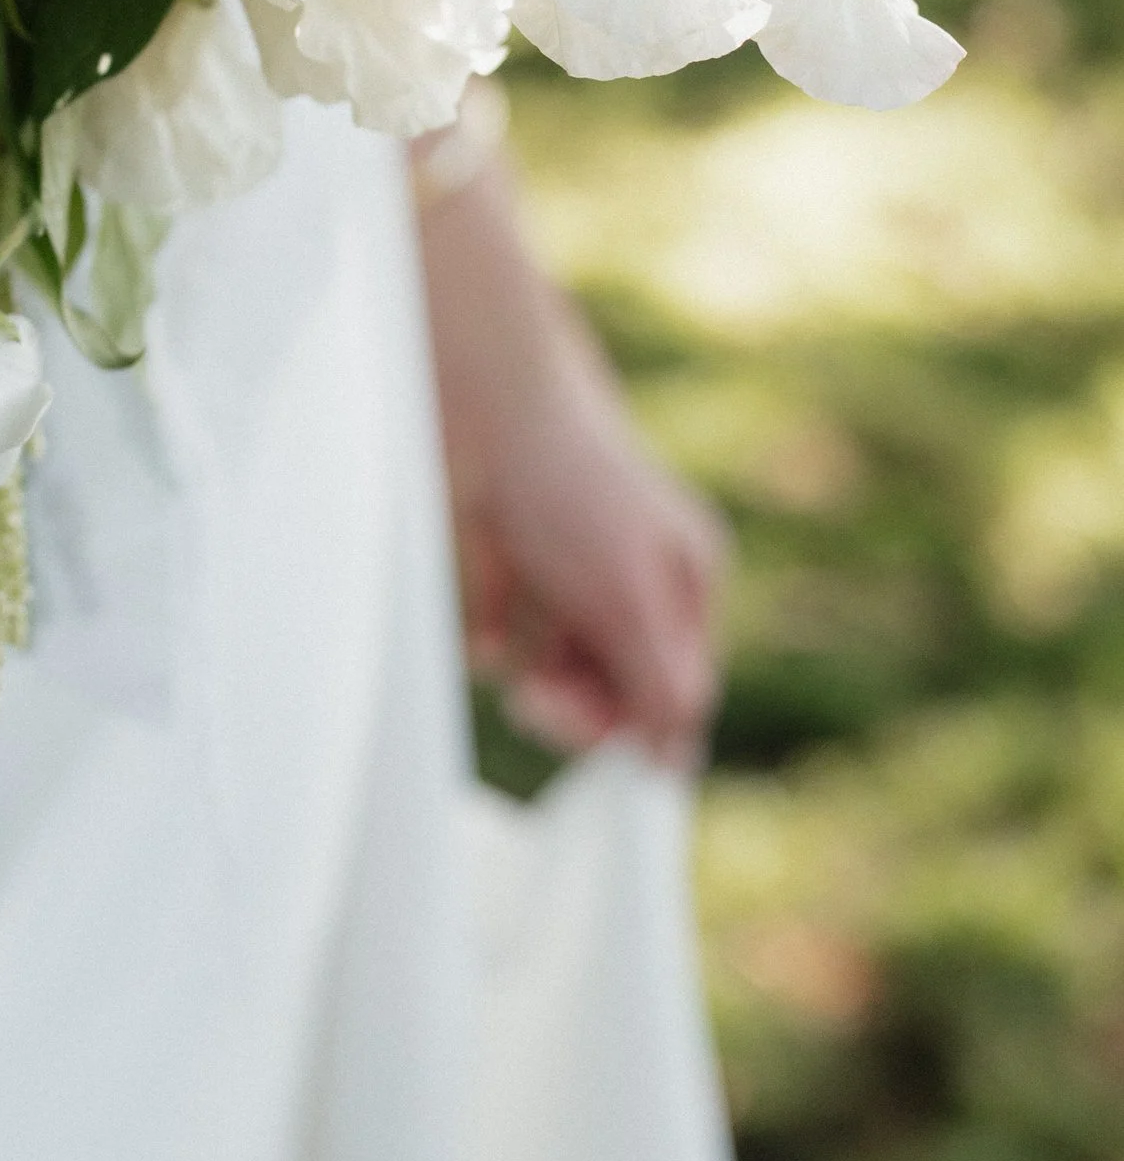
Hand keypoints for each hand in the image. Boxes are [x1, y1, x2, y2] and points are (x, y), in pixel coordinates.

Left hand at [416, 155, 724, 767]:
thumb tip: (677, 764)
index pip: (677, 688)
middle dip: (583, 711)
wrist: (478, 396)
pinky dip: (492, 643)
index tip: (604, 754)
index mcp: (683, 578)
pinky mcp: (500, 564)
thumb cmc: (571, 486)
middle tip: (541, 707)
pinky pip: (500, 641)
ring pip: (557, 672)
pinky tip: (486, 631)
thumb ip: (661, 684)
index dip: (642, 726)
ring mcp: (563, 571)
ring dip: (540, 688)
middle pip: (615, 687)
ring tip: (522, 682)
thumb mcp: (630, 597)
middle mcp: (627, 577)